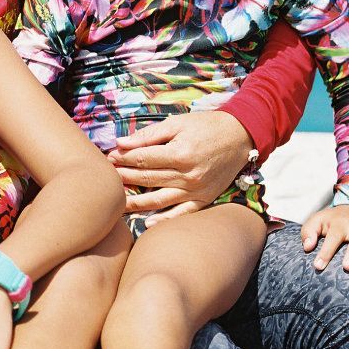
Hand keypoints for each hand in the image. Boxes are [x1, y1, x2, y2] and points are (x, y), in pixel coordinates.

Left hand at [108, 112, 252, 224]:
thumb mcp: (177, 124)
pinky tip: (147, 224)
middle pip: (147, 179)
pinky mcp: (204, 200)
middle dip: (124, 177)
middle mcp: (188, 175)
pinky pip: (182, 214)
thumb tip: (121, 143)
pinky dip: (164, 220)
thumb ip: (148, 135)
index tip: (109, 157)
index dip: (123, 158)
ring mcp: (196, 191)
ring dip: (135, 202)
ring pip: (159, 200)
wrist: (240, 137)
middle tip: (108, 175)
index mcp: (180, 154)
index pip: (143, 159)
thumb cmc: (206, 127)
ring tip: (116, 201)